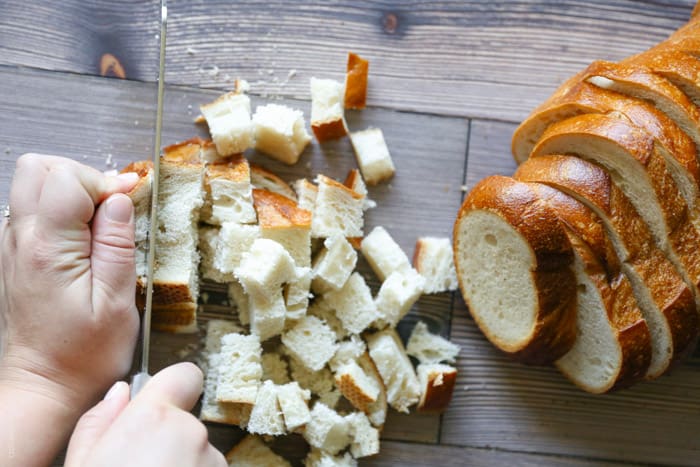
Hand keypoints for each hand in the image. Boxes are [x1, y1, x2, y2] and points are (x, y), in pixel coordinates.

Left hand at [0, 154, 140, 409]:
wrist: (43, 386)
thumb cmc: (83, 354)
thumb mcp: (117, 302)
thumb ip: (117, 243)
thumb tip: (121, 199)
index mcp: (48, 249)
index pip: (67, 178)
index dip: (104, 182)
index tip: (129, 202)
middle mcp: (20, 241)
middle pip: (38, 168)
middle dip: (80, 175)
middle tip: (110, 205)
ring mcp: (12, 247)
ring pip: (31, 184)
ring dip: (70, 191)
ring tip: (100, 223)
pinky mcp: (14, 256)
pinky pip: (31, 210)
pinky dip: (60, 210)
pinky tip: (84, 238)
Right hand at [65, 363, 225, 466]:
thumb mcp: (81, 462)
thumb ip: (99, 422)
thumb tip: (120, 393)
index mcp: (153, 418)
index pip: (184, 375)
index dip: (171, 388)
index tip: (156, 408)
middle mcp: (191, 433)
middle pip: (183, 421)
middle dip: (166, 439)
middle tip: (135, 463)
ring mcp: (211, 459)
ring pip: (195, 450)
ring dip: (179, 462)